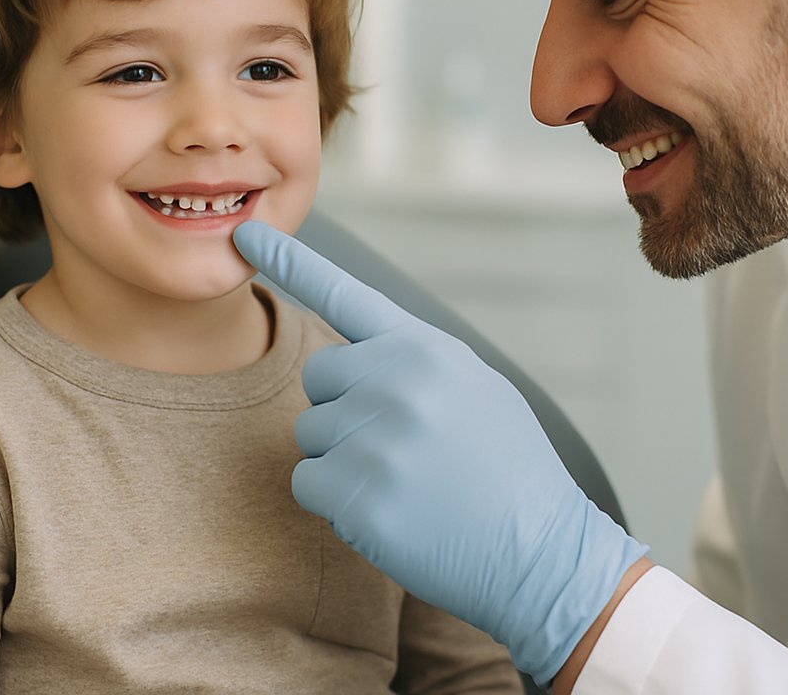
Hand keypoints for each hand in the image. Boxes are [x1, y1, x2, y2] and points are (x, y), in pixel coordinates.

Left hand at [233, 220, 647, 683]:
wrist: (541, 552)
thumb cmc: (508, 472)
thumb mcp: (475, 388)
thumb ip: (415, 364)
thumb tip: (361, 356)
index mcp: (425, 349)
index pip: (345, 295)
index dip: (291, 263)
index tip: (246, 234)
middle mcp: (397, 380)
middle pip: (317, 378)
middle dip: (342, 410)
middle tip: (399, 446)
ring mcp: (377, 435)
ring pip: (310, 434)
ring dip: (343, 462)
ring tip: (408, 482)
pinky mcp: (359, 492)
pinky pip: (307, 484)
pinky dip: (336, 503)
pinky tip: (390, 513)